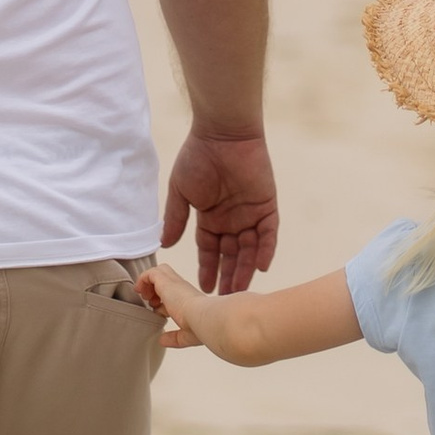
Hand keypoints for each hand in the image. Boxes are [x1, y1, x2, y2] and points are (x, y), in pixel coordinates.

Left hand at [134, 261, 211, 352]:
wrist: (204, 318)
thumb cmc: (201, 327)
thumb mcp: (185, 335)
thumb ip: (174, 338)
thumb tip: (162, 341)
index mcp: (188, 300)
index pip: (172, 294)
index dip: (162, 302)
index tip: (158, 313)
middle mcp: (182, 289)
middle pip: (167, 277)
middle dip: (155, 287)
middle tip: (151, 302)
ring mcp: (174, 283)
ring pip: (159, 271)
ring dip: (148, 283)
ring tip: (144, 296)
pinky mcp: (165, 281)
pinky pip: (150, 273)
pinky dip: (142, 279)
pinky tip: (140, 291)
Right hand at [161, 129, 277, 293]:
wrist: (222, 134)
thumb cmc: (197, 158)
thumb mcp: (181, 191)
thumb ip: (176, 219)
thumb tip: (165, 245)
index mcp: (210, 217)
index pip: (209, 250)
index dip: (207, 269)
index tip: (203, 291)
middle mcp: (231, 219)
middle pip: (231, 255)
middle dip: (228, 277)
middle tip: (224, 301)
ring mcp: (250, 213)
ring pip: (249, 248)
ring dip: (245, 269)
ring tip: (240, 291)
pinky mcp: (267, 205)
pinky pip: (269, 232)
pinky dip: (265, 248)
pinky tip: (259, 266)